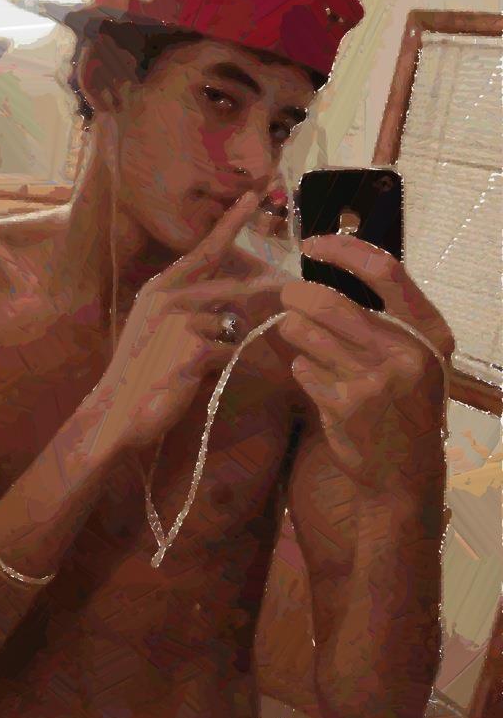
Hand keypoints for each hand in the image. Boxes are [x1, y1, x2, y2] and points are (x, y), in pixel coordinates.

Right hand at [92, 192, 285, 450]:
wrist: (116, 410)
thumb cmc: (140, 371)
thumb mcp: (157, 328)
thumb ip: (189, 308)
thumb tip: (234, 303)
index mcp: (160, 289)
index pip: (204, 250)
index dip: (230, 223)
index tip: (253, 196)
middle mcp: (169, 297)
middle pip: (230, 292)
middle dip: (247, 306)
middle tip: (245, 317)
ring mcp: (181, 320)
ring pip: (232, 327)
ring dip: (222, 349)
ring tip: (189, 366)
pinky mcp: (193, 346)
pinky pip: (228, 352)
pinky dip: (217, 368)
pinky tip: (189, 377)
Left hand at [277, 235, 454, 493]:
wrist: (407, 473)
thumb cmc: (409, 403)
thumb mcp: (417, 355)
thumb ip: (389, 317)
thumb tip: (331, 265)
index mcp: (428, 330)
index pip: (384, 269)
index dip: (341, 249)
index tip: (310, 245)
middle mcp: (404, 351)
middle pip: (328, 300)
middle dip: (295, 295)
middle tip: (288, 298)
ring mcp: (373, 380)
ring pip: (304, 331)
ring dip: (292, 328)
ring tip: (300, 335)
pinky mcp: (344, 405)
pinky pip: (301, 367)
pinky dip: (301, 366)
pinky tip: (316, 377)